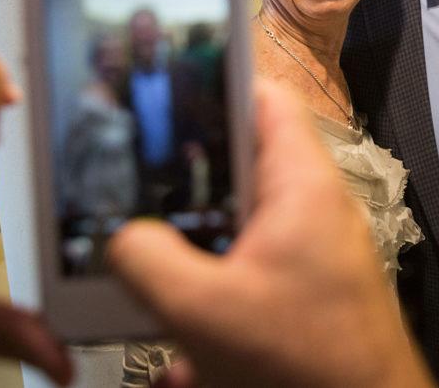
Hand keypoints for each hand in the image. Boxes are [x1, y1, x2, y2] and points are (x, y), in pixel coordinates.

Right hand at [109, 79, 433, 387]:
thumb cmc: (315, 366)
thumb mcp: (204, 312)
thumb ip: (148, 262)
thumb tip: (122, 240)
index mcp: (302, 186)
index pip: (265, 97)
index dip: (216, 80)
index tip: (167, 84)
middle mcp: (313, 208)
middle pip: (240, 161)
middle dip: (187, 179)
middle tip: (140, 188)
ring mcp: (312, 249)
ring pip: (238, 222)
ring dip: (195, 248)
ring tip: (157, 273)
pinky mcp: (306, 289)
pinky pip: (247, 270)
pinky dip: (213, 292)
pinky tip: (189, 345)